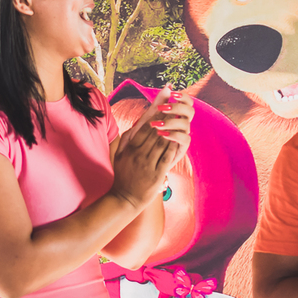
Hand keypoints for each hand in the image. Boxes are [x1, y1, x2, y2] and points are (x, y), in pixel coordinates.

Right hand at [109, 88, 185, 209]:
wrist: (124, 198)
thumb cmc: (122, 175)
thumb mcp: (119, 155)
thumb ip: (126, 139)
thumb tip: (135, 124)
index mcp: (129, 148)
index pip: (144, 125)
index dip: (155, 111)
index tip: (163, 98)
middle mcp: (138, 154)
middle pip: (154, 131)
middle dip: (165, 115)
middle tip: (175, 101)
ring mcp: (147, 164)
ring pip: (161, 142)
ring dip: (171, 128)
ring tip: (179, 116)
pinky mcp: (156, 174)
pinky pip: (166, 157)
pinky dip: (172, 146)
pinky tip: (179, 137)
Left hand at [148, 88, 193, 168]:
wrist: (138, 160)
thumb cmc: (143, 138)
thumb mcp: (148, 118)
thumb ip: (159, 102)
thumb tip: (168, 85)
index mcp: (176, 115)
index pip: (187, 102)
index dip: (183, 96)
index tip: (172, 94)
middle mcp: (182, 124)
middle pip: (190, 111)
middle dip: (177, 108)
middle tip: (162, 108)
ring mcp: (182, 136)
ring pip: (186, 124)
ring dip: (171, 121)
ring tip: (156, 124)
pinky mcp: (181, 148)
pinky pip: (185, 139)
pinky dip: (174, 134)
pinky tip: (161, 134)